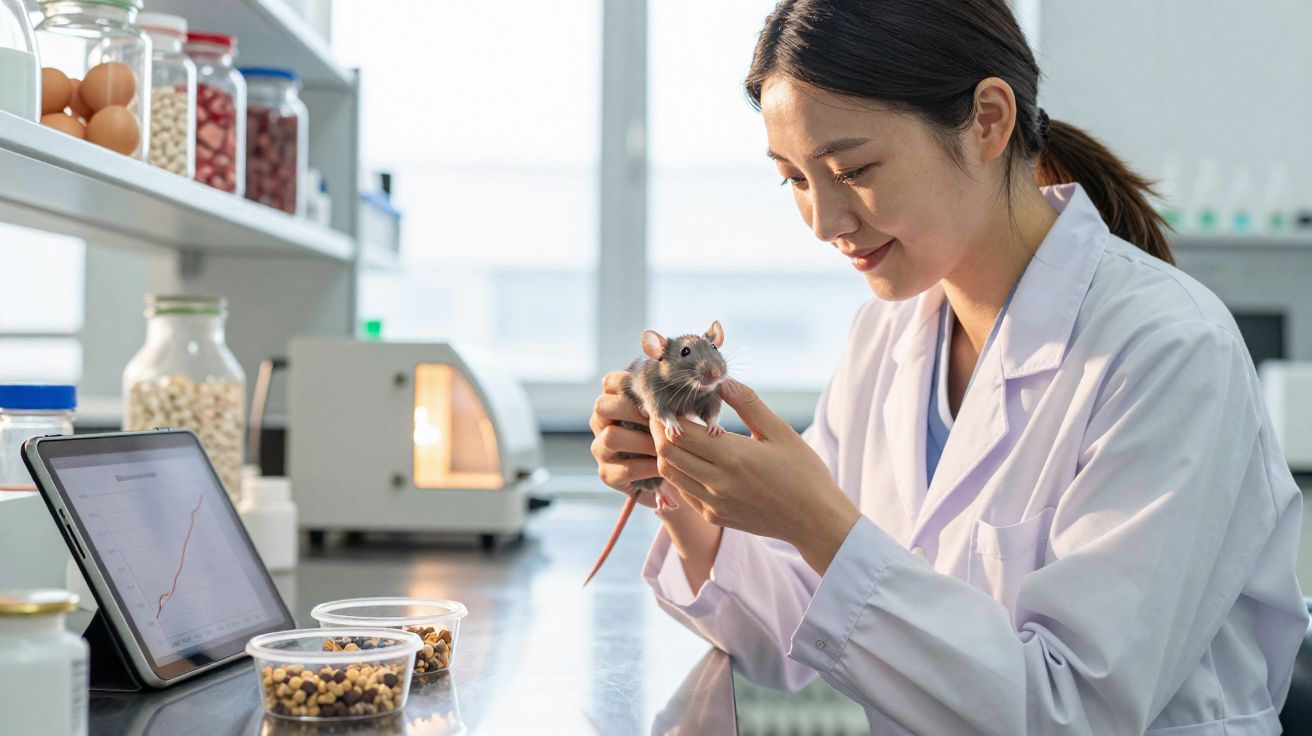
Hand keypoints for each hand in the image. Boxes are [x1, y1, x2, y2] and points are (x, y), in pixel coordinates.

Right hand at [589, 370, 663, 507]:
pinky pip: (624, 468)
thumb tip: (684, 381)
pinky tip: (665, 466)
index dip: (628, 382)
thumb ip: (670, 398)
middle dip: (632, 411)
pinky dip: (648, 467)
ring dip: (643, 441)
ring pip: (611, 437)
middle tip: (660, 419)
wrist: (672, 473)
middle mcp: (601, 423)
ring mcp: (600, 449)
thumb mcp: (672, 413)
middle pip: (602, 406)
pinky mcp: (607, 474)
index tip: (653, 391)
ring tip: (667, 446)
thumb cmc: (670, 434)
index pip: (610, 382)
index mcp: (613, 402)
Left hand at [651, 379, 860, 574]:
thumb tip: (721, 380)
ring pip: (670, 475)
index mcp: (733, 456)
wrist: (815, 520)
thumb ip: (747, 403)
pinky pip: (683, 492)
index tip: (672, 402)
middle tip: (668, 417)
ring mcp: (713, 503)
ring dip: (668, 453)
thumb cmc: (803, 471)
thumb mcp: (779, 431)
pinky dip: (680, 473)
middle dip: (660, 433)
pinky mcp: (714, 516)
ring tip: (678, 436)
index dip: (668, 416)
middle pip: (666, 454)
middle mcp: (717, 482)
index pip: (679, 433)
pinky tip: (693, 460)